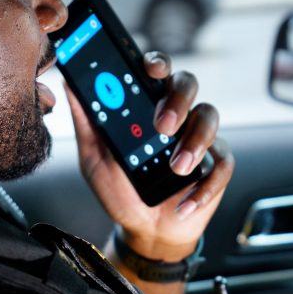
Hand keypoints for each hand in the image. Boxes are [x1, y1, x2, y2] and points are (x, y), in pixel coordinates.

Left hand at [66, 51, 233, 260]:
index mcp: (146, 105)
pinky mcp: (215, 165)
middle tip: (163, 125)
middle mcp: (175, 114)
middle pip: (187, 84)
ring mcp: (198, 137)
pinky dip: (205, 185)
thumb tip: (70, 84)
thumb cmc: (119, 189)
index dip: (157, 63)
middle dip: (178, 100)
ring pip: (210, 117)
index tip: (151, 70)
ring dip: (195, 142)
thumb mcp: (94, 158)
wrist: (143, 230)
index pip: (156, 71)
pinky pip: (223, 163)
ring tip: (176, 168)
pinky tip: (185, 202)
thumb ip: (86, 122)